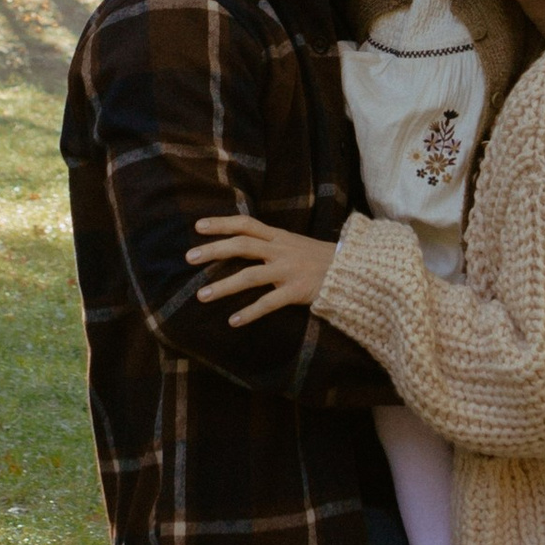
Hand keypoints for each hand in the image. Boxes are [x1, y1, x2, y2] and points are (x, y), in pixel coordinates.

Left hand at [188, 211, 337, 327]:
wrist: (355, 271)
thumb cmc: (321, 260)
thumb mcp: (295, 243)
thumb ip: (272, 243)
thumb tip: (244, 243)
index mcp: (279, 236)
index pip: (246, 224)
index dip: (222, 223)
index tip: (198, 226)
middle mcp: (281, 250)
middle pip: (241, 245)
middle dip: (213, 250)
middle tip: (189, 257)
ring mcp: (289, 270)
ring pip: (250, 276)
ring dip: (223, 286)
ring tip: (201, 296)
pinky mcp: (297, 291)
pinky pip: (268, 303)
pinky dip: (249, 313)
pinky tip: (233, 321)